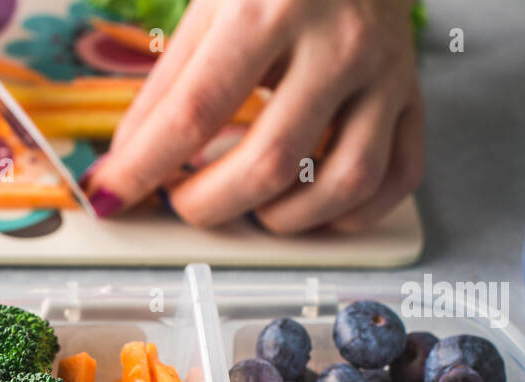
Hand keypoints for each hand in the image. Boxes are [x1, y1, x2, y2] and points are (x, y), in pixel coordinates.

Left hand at [86, 0, 423, 233]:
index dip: (144, 166)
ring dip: (284, 218)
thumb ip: (168, 85)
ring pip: (342, 182)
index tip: (111, 196)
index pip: (195, 112)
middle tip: (182, 201)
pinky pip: (397, 177)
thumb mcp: (210, 5)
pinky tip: (313, 210)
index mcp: (270, 6)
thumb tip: (127, 163)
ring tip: (248, 206)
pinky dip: (352, 213)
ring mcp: (385, 72)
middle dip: (209, 203)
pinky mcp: (413, 93)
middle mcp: (337, 41)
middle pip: (269, 161)